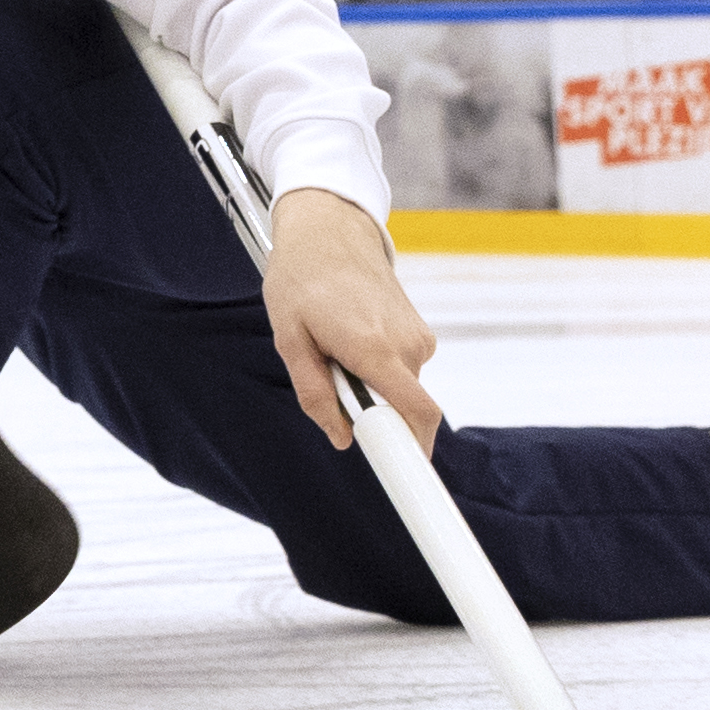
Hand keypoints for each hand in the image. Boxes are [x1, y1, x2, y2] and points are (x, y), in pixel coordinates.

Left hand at [262, 187, 442, 451]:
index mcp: (375, 348)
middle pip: (402, 408)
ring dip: (370, 385)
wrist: (329, 229)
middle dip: (371, 411)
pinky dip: (378, 368)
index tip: (407, 479)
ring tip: (334, 345)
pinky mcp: (420, 334)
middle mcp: (407, 345)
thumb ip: (315, 393)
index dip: (415, 451)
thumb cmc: (300, 279)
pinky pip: (401, 370)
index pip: (418, 414)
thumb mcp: (289, 338)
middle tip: (332, 376)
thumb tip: (341, 437)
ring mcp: (419, 339)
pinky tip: (350, 335)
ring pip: (399, 389)